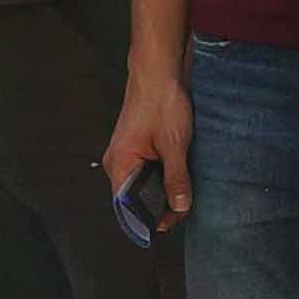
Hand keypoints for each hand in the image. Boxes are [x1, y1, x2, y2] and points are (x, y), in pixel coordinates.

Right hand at [101, 68, 192, 227]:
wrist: (158, 72)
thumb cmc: (161, 103)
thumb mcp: (174, 145)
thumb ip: (176, 179)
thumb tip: (178, 207)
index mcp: (119, 163)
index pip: (127, 205)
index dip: (147, 218)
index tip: (168, 226)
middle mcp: (117, 162)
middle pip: (133, 197)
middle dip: (157, 206)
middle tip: (182, 211)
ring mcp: (124, 154)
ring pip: (140, 184)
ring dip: (160, 191)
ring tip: (181, 195)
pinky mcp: (135, 147)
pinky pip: (144, 171)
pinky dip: (160, 177)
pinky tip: (176, 177)